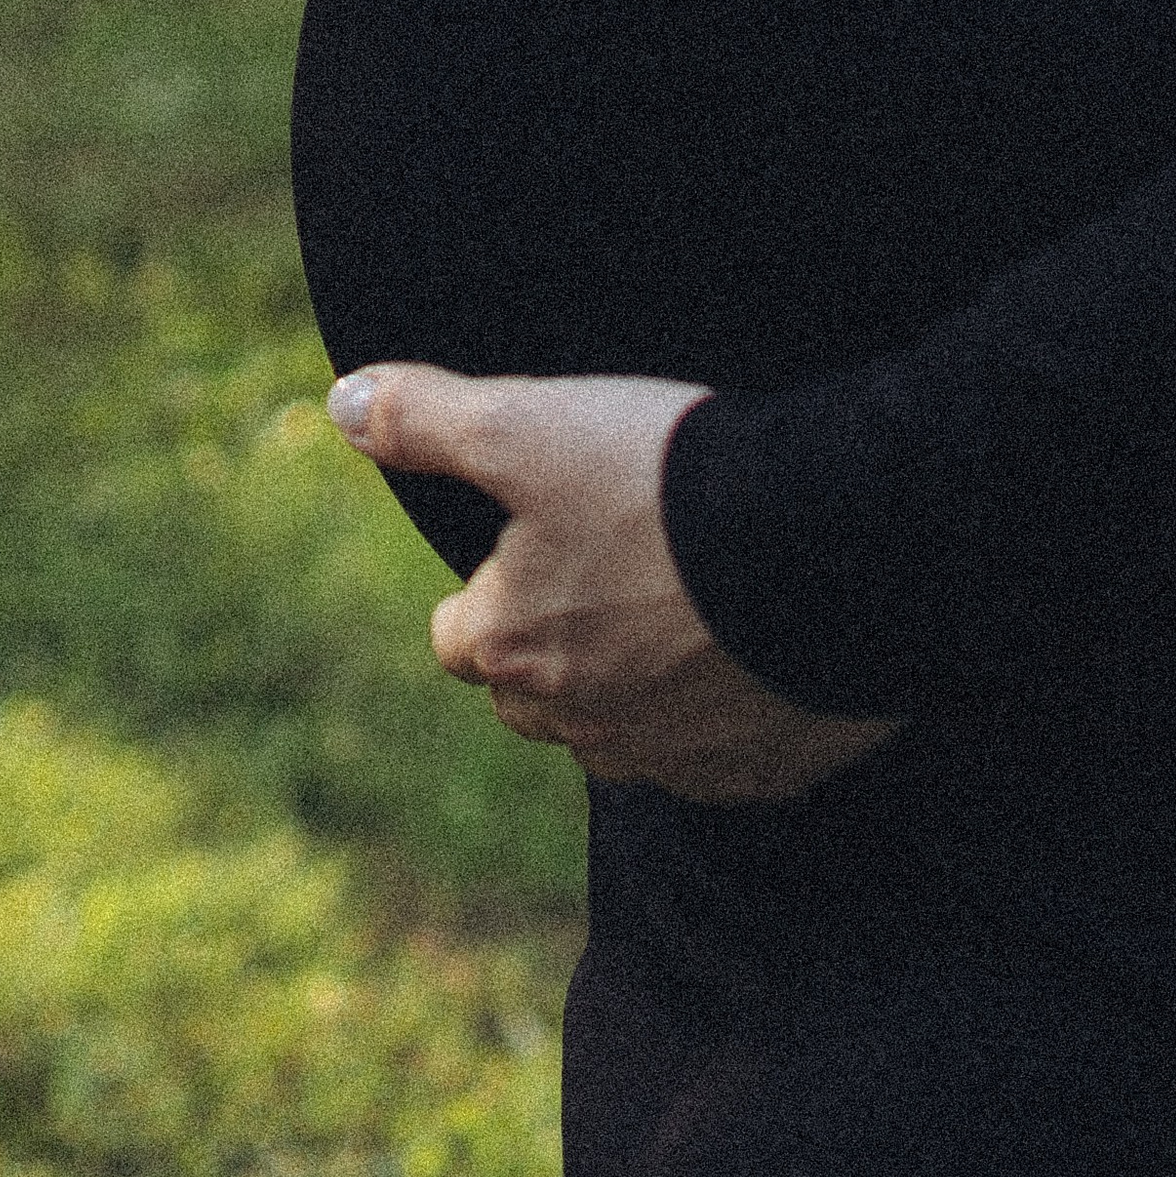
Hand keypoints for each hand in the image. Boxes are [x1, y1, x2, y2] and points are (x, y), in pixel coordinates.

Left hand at [326, 366, 900, 803]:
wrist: (834, 544)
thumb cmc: (668, 482)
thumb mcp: (530, 424)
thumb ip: (428, 419)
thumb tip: (341, 404)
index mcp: (514, 650)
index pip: (458, 640)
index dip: (485, 591)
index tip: (524, 547)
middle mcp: (584, 726)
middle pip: (535, 700)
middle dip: (552, 650)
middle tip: (604, 572)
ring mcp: (678, 759)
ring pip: (626, 736)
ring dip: (637, 688)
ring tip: (680, 609)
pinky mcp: (764, 772)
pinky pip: (723, 758)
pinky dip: (726, 717)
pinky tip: (752, 654)